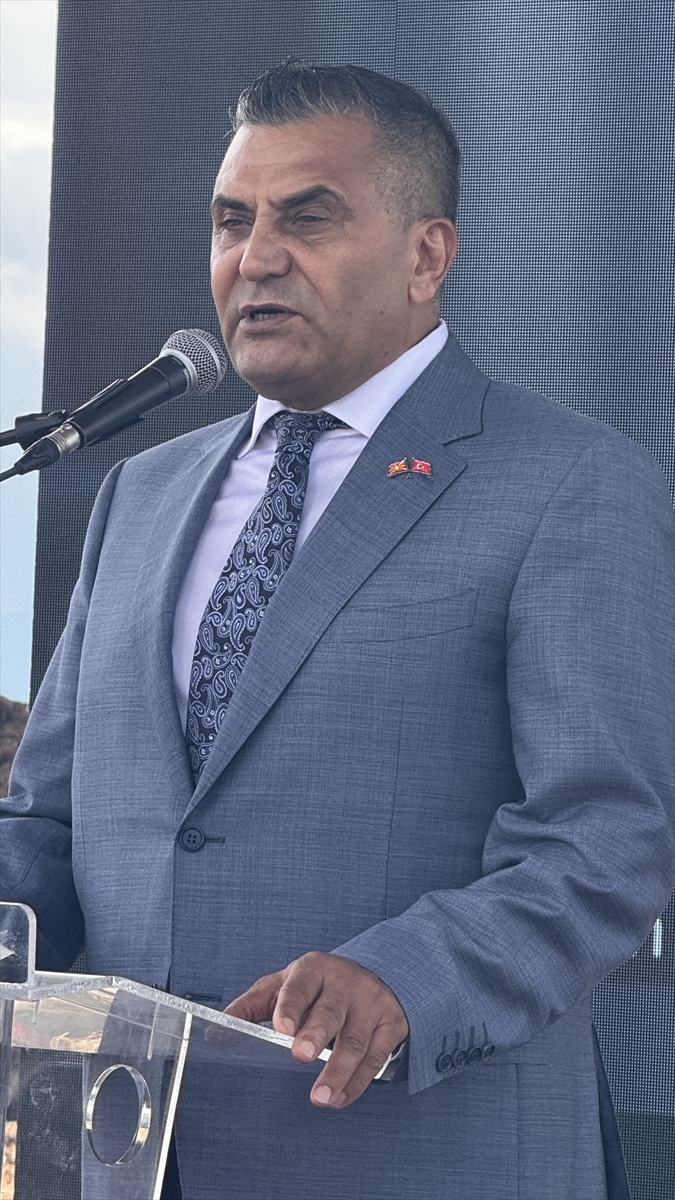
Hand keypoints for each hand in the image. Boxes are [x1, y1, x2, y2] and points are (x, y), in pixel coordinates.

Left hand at [224, 951, 408, 1108]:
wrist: (372, 972)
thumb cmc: (316, 986)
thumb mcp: (281, 986)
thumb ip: (249, 1008)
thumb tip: (216, 1033)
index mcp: (313, 969)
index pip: (300, 986)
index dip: (290, 1006)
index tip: (282, 1028)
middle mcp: (344, 982)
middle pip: (330, 1011)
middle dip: (316, 1033)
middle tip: (301, 1054)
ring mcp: (370, 1002)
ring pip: (355, 1040)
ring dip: (338, 1071)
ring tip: (321, 1096)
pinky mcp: (390, 1022)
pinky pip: (376, 1057)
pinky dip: (357, 1082)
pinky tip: (340, 1097)